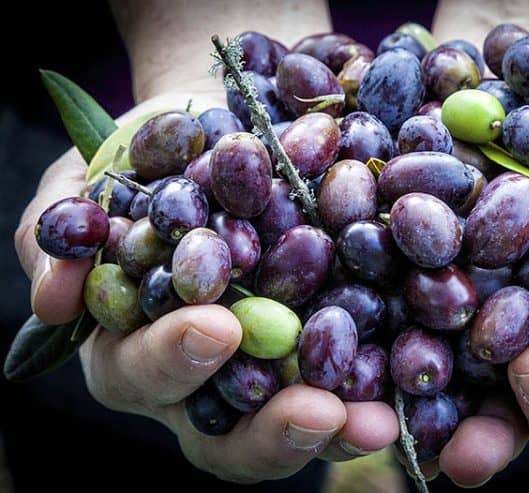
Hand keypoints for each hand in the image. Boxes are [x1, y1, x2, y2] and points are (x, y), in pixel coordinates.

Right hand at [14, 90, 398, 482]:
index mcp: (136, 345)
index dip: (174, 360)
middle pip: (225, 430)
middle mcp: (202, 379)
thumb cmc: (146, 163)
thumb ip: (57, 237)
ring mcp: (268, 372)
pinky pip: (350, 387)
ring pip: (292, 427)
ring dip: (335, 432)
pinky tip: (409, 390)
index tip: (216, 326)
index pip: (144, 373)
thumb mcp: (88, 185)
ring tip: (376, 422)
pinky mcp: (324, 350)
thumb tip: (53, 300)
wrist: (220, 133)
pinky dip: (377, 394)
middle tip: (315, 409)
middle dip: (268, 427)